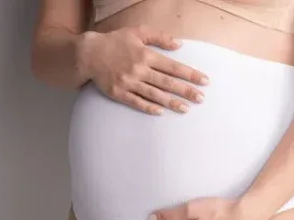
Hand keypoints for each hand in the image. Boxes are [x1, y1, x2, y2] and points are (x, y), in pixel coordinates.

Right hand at [83, 26, 208, 114]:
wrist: (89, 54)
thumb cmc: (115, 42)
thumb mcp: (137, 32)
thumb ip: (159, 37)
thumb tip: (179, 45)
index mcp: (146, 55)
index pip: (173, 66)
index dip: (190, 74)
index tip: (204, 81)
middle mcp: (139, 69)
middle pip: (167, 82)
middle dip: (186, 91)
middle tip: (201, 99)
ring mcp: (129, 83)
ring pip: (155, 95)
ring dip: (171, 103)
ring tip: (186, 109)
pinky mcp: (119, 93)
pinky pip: (137, 102)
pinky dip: (149, 107)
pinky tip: (161, 112)